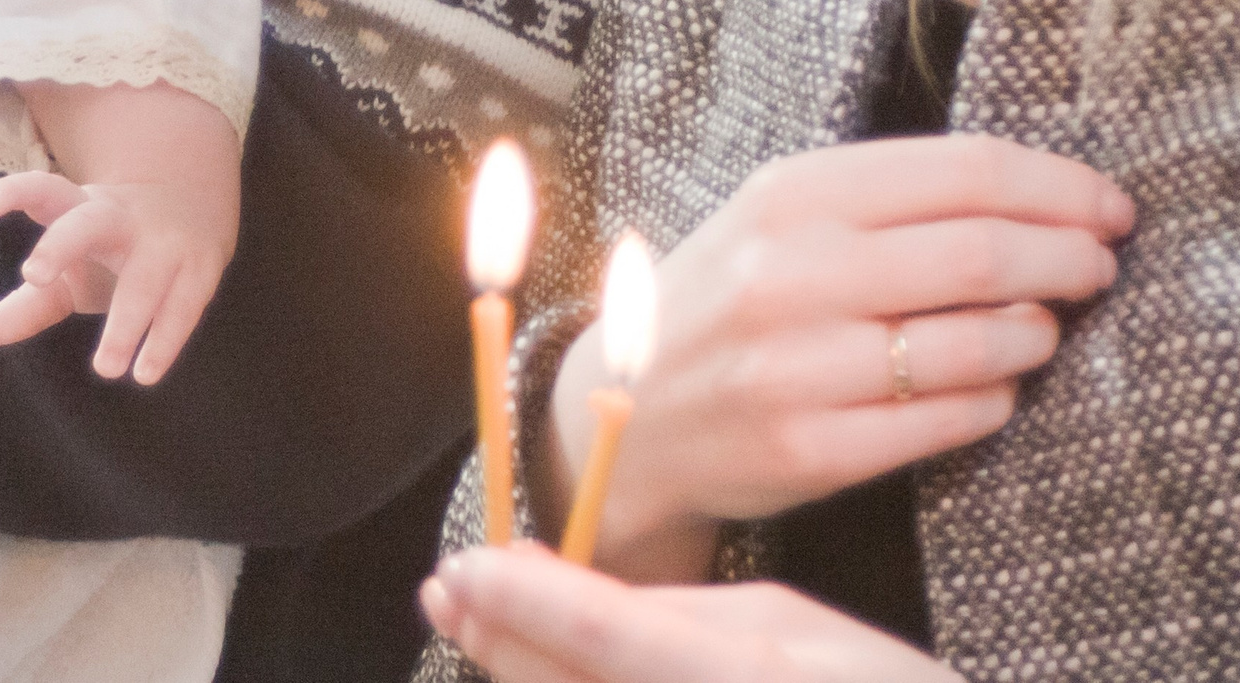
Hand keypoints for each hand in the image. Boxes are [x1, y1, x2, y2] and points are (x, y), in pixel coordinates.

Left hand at [0, 170, 235, 383]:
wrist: (196, 197)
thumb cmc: (113, 243)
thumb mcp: (71, 264)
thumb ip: (29, 302)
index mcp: (81, 208)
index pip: (44, 191)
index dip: (15, 193)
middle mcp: (120, 218)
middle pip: (88, 223)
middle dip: (61, 244)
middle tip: (34, 277)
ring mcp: (163, 241)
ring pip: (143, 279)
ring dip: (126, 324)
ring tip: (105, 369)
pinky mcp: (199, 268)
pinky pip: (182, 307)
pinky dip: (164, 341)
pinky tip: (144, 373)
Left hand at [422, 545, 960, 682]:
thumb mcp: (792, 627)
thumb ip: (669, 608)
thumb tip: (545, 578)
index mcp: (754, 676)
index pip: (611, 631)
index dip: (524, 602)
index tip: (459, 568)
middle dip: (500, 641)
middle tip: (447, 593)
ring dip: (523, 678)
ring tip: (487, 634)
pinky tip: (547, 675)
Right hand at [565, 134, 1132, 578]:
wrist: (625, 407)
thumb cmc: (729, 300)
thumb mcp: (779, 219)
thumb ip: (888, 200)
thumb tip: (1039, 195)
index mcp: (791, 194)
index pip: (965, 171)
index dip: (1059, 187)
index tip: (1108, 206)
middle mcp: (790, 272)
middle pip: (985, 253)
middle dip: (1070, 258)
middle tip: (1098, 267)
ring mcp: (798, 366)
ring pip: (978, 344)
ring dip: (1037, 334)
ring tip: (1044, 329)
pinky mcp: (811, 449)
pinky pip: (949, 421)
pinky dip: (995, 400)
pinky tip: (994, 386)